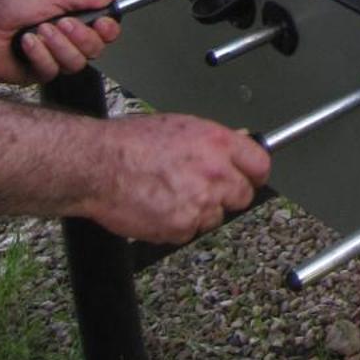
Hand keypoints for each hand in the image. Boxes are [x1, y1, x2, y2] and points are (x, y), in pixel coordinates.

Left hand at [0, 0, 120, 86]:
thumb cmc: (9, 7)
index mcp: (75, 20)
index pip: (105, 31)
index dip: (108, 29)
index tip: (101, 22)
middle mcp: (67, 41)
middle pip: (95, 49)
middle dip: (78, 36)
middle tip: (61, 22)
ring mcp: (54, 59)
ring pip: (75, 63)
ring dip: (57, 45)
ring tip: (39, 31)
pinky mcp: (39, 73)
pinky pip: (51, 70)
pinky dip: (39, 54)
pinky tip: (26, 44)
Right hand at [79, 114, 271, 244]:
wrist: (98, 166)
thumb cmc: (130, 142)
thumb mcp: (181, 127)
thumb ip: (212, 141)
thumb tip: (234, 144)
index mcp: (218, 142)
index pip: (260, 163)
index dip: (254, 172)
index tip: (250, 177)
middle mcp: (215, 172)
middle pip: (244, 195)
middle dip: (227, 195)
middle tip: (203, 189)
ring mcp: (201, 202)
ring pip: (216, 217)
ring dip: (200, 211)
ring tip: (171, 195)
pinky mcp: (182, 227)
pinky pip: (190, 232)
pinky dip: (177, 226)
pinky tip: (159, 208)